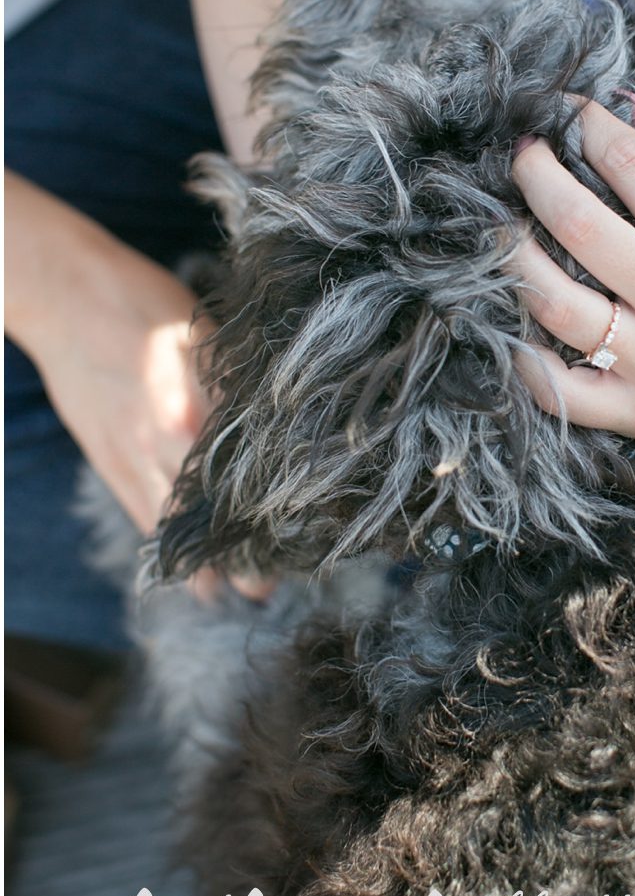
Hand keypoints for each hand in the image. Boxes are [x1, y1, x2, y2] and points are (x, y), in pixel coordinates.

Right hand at [13, 218, 271, 601]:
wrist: (69, 299)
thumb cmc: (150, 307)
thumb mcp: (212, 339)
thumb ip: (242, 388)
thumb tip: (292, 425)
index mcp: (202, 408)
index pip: (248, 477)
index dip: (275, 513)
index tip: (305, 539)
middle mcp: (168, 442)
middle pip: (215, 511)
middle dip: (246, 549)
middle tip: (279, 584)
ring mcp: (132, 455)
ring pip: (173, 525)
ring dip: (205, 562)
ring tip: (241, 596)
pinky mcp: (107, 460)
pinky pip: (139, 514)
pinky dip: (163, 546)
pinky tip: (183, 575)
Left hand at [510, 98, 634, 474]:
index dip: (591, 127)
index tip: (570, 111)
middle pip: (580, 225)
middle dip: (536, 174)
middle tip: (523, 153)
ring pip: (553, 302)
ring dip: (511, 253)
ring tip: (500, 224)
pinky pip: (557, 388)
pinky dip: (521, 356)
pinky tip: (508, 316)